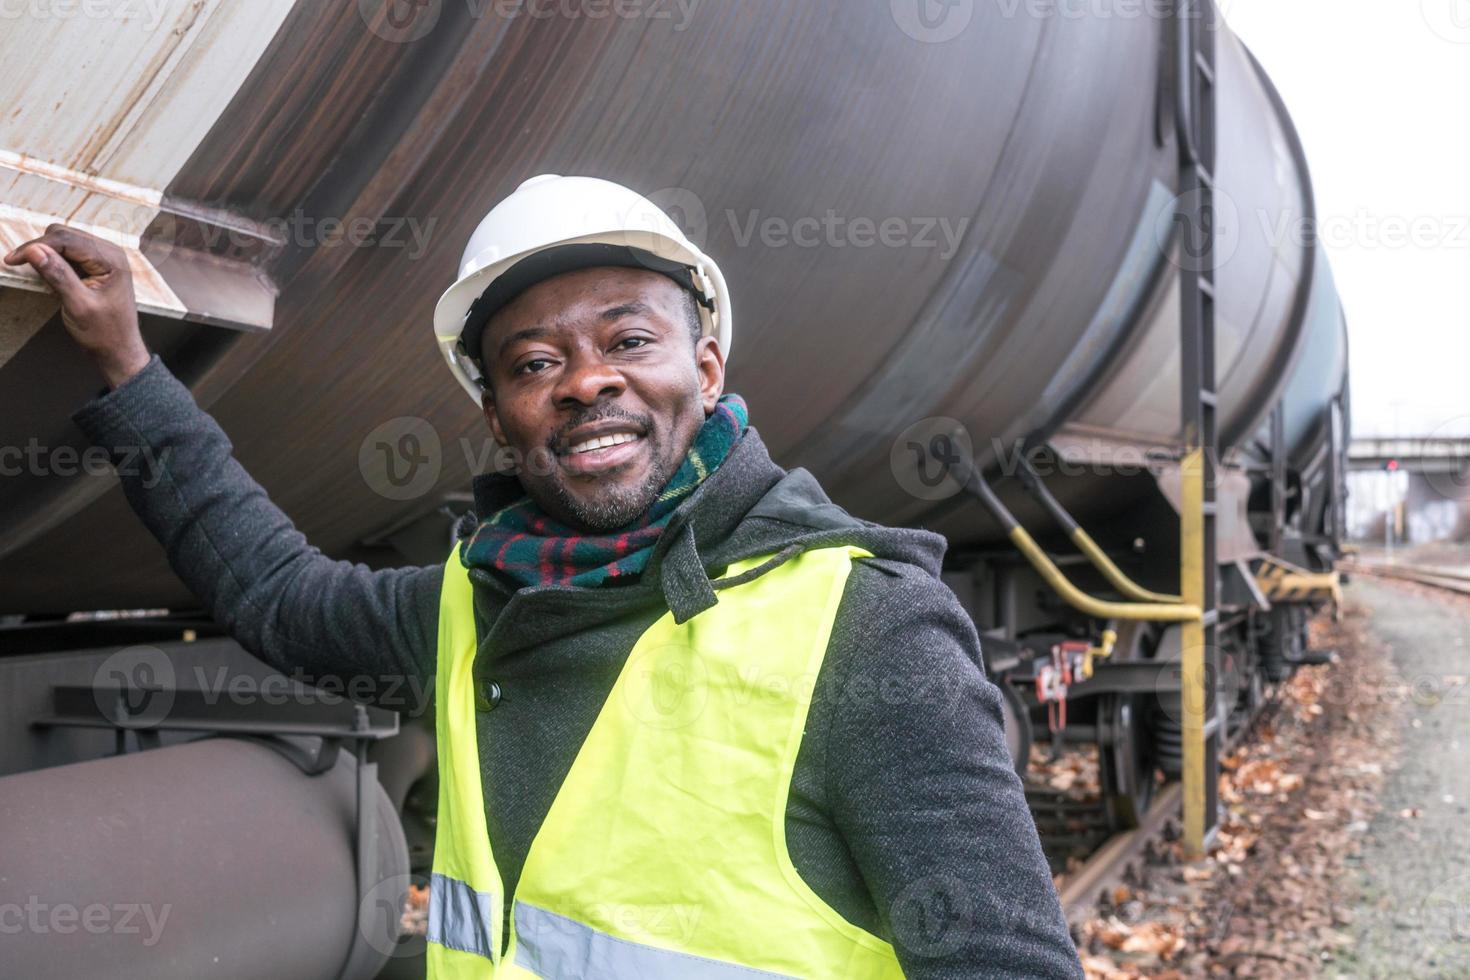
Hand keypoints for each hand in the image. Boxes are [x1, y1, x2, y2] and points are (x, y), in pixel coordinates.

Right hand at [4, 224, 149, 388]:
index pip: (66, 239)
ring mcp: (104, 257)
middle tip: (18, 264)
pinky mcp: (97, 264)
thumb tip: (34, 250)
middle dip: (40, 247)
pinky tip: (49, 275)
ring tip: (36, 273)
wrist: (119, 350)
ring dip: (46, 252)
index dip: (36, 246)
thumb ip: (58, 275)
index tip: (12, 259)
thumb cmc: (104, 332)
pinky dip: (54, 259)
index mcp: (111, 259)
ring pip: (64, 240)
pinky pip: (69, 252)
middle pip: (64, 234)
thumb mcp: (78, 305)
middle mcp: (110, 252)